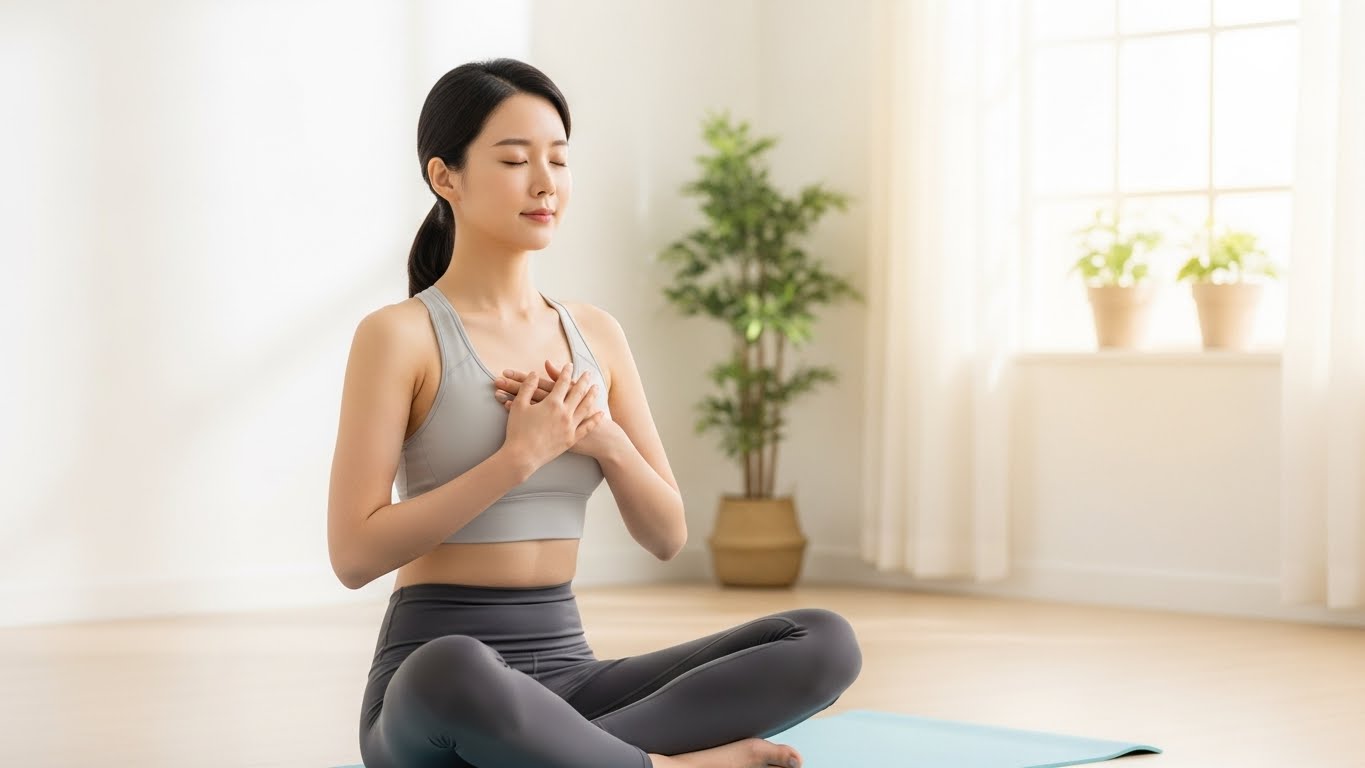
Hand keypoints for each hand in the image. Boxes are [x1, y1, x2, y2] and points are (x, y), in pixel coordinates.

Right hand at [495, 360, 619, 460]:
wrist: (522, 456)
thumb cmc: (517, 430)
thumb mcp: (519, 405)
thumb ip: (527, 387)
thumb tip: (533, 374)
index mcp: (552, 403)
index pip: (562, 383)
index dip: (566, 372)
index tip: (569, 365)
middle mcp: (564, 412)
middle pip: (578, 392)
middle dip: (584, 381)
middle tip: (588, 373)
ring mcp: (570, 426)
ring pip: (586, 407)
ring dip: (592, 396)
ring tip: (596, 388)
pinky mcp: (572, 439)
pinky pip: (587, 427)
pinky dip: (595, 419)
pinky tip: (600, 414)